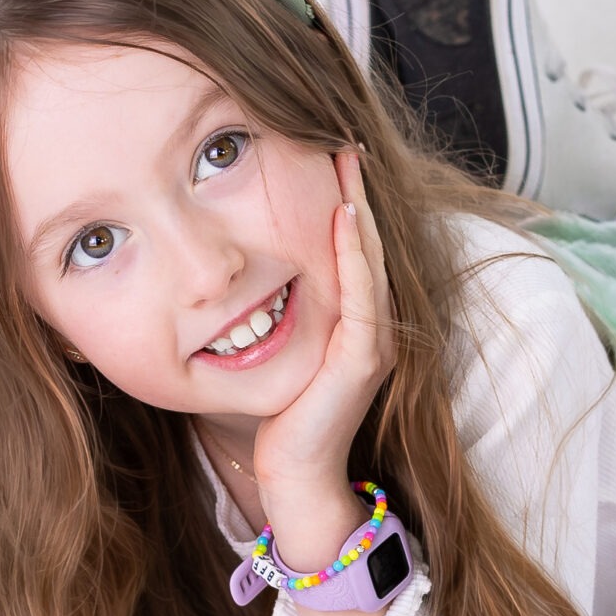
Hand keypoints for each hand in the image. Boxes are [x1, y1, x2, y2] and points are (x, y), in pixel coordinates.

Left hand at [249, 147, 394, 494]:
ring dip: (359, 209)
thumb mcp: (275, 354)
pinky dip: (355, 255)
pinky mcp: (363, 361)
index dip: (346, 204)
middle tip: (343, 141)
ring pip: (370, 261)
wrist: (293, 474)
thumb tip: (241, 283)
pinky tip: (344, 218)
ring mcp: (374, 345)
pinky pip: (362, 295)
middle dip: (357, 192)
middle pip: (369, 246)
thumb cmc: (277, 420)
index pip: (354, 251)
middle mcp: (374, 330)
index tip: (330, 158)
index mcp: (356, 327)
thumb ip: (276, 318)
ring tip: (347, 163)